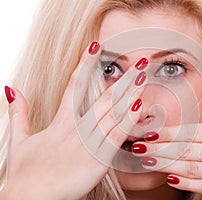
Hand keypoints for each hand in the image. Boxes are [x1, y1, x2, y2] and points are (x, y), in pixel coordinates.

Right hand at [1, 42, 143, 199]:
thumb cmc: (25, 173)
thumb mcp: (19, 140)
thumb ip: (19, 113)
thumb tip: (13, 88)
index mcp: (60, 122)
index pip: (75, 85)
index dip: (86, 63)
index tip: (96, 46)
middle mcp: (76, 129)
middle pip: (103, 97)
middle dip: (123, 78)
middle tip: (139, 61)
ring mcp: (87, 144)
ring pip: (112, 114)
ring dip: (129, 94)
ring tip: (143, 77)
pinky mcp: (96, 162)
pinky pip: (116, 138)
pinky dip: (128, 122)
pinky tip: (139, 108)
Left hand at [133, 67, 201, 199]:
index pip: (196, 131)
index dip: (171, 131)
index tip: (151, 130)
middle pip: (188, 149)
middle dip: (160, 147)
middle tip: (137, 144)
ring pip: (192, 168)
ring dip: (167, 164)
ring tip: (146, 159)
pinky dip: (188, 183)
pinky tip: (171, 178)